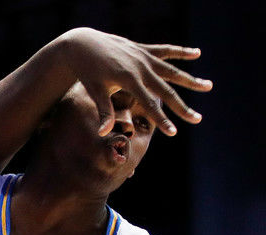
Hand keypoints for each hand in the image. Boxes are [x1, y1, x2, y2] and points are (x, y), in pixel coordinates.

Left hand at [58, 27, 212, 135]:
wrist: (83, 45)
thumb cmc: (87, 72)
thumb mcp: (95, 91)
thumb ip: (104, 111)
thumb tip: (103, 133)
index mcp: (129, 80)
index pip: (149, 104)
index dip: (161, 119)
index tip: (173, 133)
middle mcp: (140, 67)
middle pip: (166, 90)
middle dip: (182, 106)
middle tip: (198, 119)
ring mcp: (143, 56)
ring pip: (172, 70)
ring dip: (190, 79)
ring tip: (208, 86)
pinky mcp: (142, 49)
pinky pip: (165, 50)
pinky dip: (181, 52)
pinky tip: (197, 53)